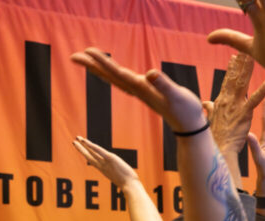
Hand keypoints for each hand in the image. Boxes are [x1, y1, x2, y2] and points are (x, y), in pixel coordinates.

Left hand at [70, 48, 204, 132]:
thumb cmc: (186, 110)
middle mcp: (137, 90)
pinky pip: (124, 81)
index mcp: (142, 88)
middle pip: (110, 76)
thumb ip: (163, 84)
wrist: (190, 125)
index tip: (86, 51)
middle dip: (92, 65)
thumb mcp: (176, 95)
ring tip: (87, 60)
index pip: (117, 73)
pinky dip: (114, 74)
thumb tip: (150, 74)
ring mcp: (141, 92)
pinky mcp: (146, 93)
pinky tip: (112, 71)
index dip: (102, 62)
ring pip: (115, 78)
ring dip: (100, 69)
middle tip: (74, 56)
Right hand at [73, 135, 140, 188]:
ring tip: (76, 139)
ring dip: (83, 145)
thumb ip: (121, 177)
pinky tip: (84, 141)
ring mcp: (105, 162)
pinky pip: (98, 150)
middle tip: (74, 143)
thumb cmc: (129, 184)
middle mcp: (103, 166)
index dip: (88, 155)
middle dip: (81, 149)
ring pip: (91, 152)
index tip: (83, 151)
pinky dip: (91, 145)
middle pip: (89, 156)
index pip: (94, 161)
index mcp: (105, 170)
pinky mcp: (110, 158)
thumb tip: (126, 179)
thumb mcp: (123, 179)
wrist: (130, 187)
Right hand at [204, 54, 264, 158]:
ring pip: (243, 84)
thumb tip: (205, 103)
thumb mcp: (211, 119)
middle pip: (234, 78)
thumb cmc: (216, 137)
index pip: (227, 81)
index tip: (234, 57)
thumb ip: (210, 109)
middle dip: (240, 64)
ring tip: (253, 57)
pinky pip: (255, 100)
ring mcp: (236, 106)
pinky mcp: (244, 114)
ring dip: (248, 70)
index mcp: (221, 101)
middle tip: (246, 50)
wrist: (219, 149)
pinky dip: (262, 91)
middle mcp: (227, 100)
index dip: (231, 69)